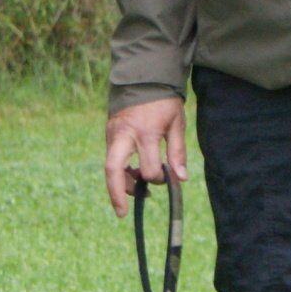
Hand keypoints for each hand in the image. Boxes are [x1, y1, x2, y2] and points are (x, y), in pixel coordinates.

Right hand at [104, 96, 186, 217]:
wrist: (143, 77)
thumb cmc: (164, 101)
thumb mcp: (177, 123)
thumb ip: (177, 152)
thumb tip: (181, 179)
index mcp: (146, 132)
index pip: (149, 167)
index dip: (159, 178)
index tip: (169, 178)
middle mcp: (125, 134)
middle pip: (113, 170)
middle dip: (116, 194)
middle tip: (122, 213)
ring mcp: (113, 133)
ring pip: (110, 166)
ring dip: (120, 183)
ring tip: (137, 191)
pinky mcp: (109, 133)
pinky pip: (111, 157)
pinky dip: (120, 170)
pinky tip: (133, 175)